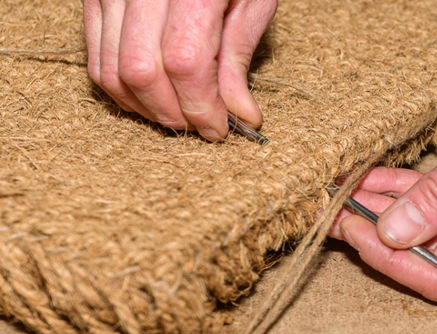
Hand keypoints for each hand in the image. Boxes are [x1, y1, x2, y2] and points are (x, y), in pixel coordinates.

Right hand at [83, 0, 276, 140]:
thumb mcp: (253, 2)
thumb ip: (239, 58)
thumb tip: (240, 115)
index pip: (186, 63)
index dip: (201, 106)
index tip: (219, 128)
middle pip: (142, 71)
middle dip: (172, 113)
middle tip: (198, 126)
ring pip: (111, 70)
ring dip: (144, 108)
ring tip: (175, 115)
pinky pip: (94, 55)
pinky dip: (120, 88)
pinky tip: (148, 97)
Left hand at [330, 17, 436, 301]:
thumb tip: (393, 233)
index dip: (392, 261)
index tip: (352, 234)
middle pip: (431, 254)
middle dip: (379, 233)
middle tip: (334, 212)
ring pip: (428, 228)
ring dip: (385, 210)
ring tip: (343, 195)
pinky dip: (404, 191)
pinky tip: (370, 181)